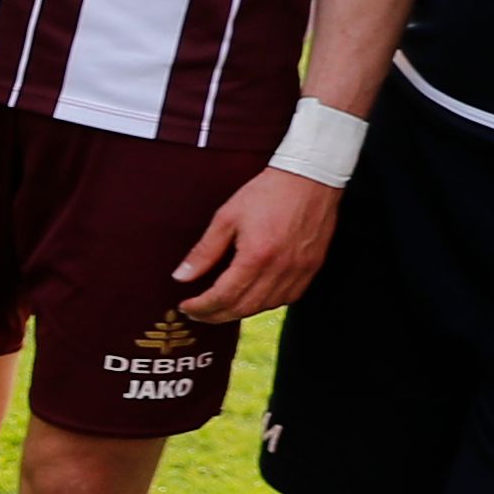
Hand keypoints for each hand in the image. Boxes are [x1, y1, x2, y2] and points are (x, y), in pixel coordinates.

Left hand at [174, 168, 340, 322]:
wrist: (310, 178)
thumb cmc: (267, 193)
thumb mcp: (227, 217)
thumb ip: (204, 251)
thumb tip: (181, 276)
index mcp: (256, 256)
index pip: (223, 296)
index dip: (202, 307)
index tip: (186, 307)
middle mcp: (281, 269)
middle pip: (244, 308)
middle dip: (217, 315)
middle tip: (198, 313)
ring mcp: (300, 270)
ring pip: (266, 306)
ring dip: (240, 312)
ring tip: (220, 307)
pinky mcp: (312, 268)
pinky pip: (288, 298)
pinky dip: (266, 304)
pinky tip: (252, 297)